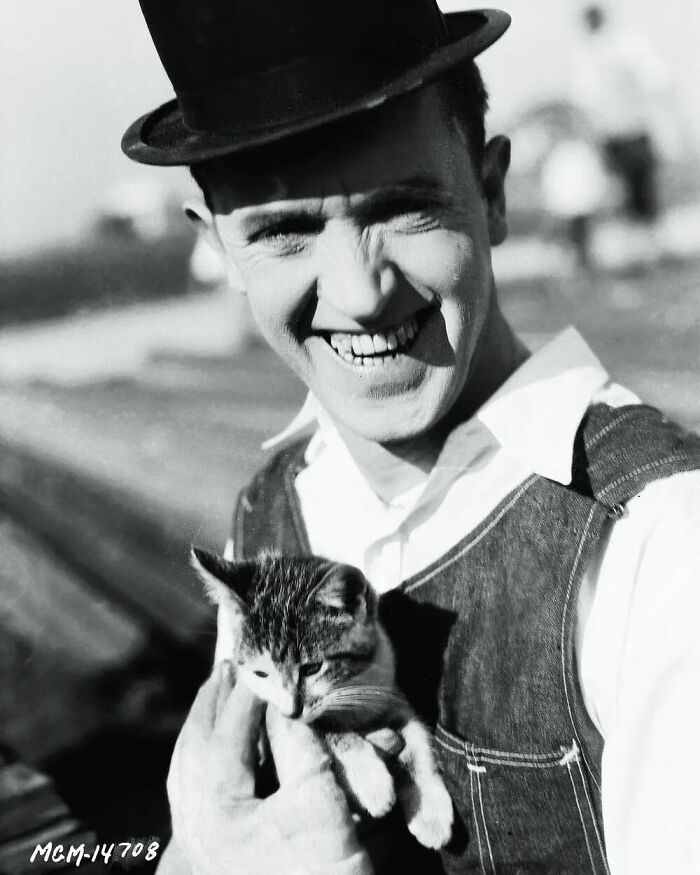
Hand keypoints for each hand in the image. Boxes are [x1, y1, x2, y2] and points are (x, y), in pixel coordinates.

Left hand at [165, 661, 375, 874]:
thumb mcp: (322, 803)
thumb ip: (298, 743)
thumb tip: (284, 698)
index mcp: (214, 812)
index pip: (226, 731)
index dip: (248, 691)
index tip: (266, 658)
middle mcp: (195, 827)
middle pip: (194, 747)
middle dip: (213, 702)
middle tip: (230, 664)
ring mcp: (201, 844)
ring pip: (186, 768)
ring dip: (203, 725)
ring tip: (219, 693)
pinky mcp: (214, 853)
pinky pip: (193, 791)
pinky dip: (203, 756)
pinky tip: (218, 745)